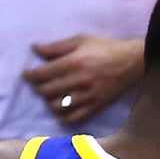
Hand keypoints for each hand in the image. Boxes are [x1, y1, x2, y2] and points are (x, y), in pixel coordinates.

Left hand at [22, 35, 142, 123]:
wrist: (132, 62)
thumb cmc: (105, 48)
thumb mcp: (81, 40)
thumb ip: (57, 47)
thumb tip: (35, 49)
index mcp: (74, 62)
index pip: (43, 74)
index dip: (30, 76)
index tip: (26, 75)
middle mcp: (79, 81)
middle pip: (48, 91)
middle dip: (39, 88)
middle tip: (38, 84)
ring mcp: (88, 96)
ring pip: (58, 106)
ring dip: (49, 102)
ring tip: (51, 96)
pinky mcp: (96, 106)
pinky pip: (74, 118)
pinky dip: (63, 117)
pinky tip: (61, 110)